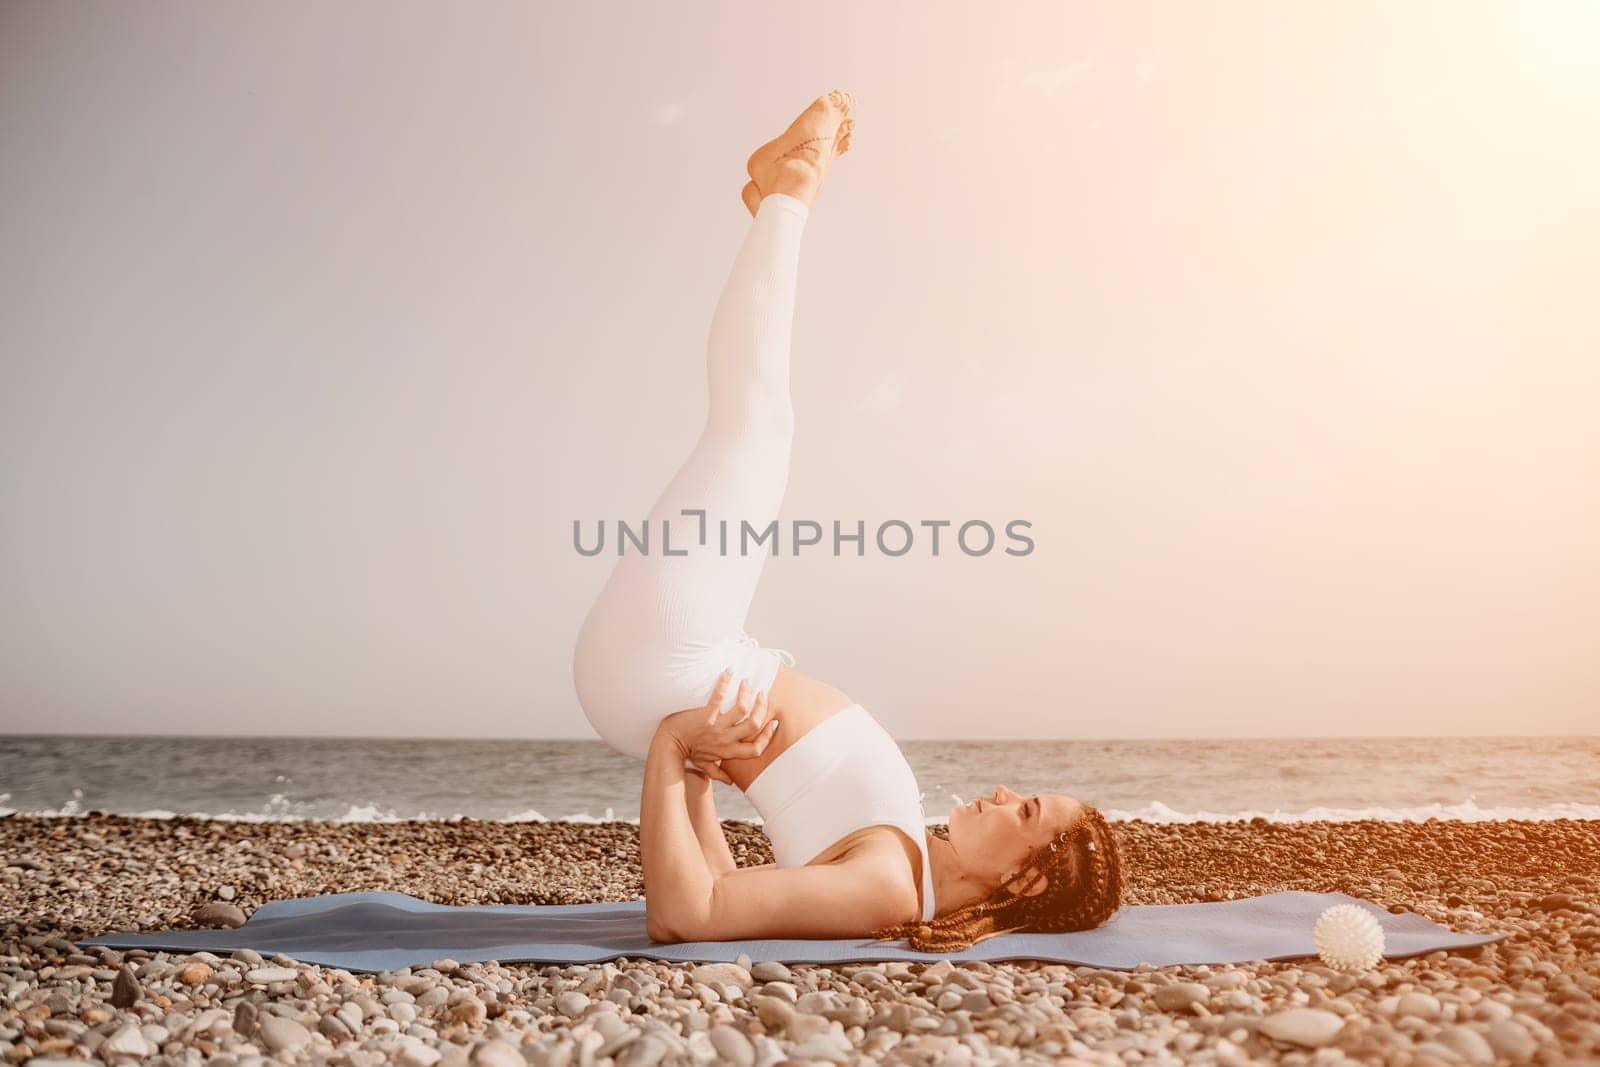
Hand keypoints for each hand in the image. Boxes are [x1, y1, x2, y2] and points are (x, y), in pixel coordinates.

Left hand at [660, 670, 778, 782]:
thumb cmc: (686, 753)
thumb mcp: (705, 765)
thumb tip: (731, 782)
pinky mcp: (704, 716)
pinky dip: (724, 683)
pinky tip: (728, 672)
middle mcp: (725, 740)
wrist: (668, 745)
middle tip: (763, 694)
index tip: (773, 723)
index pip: (756, 749)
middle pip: (753, 724)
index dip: (767, 736)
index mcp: (728, 751)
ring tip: (746, 682)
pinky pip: (718, 697)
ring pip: (741, 709)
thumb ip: (719, 773)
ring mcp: (715, 727)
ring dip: (746, 693)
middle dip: (762, 707)